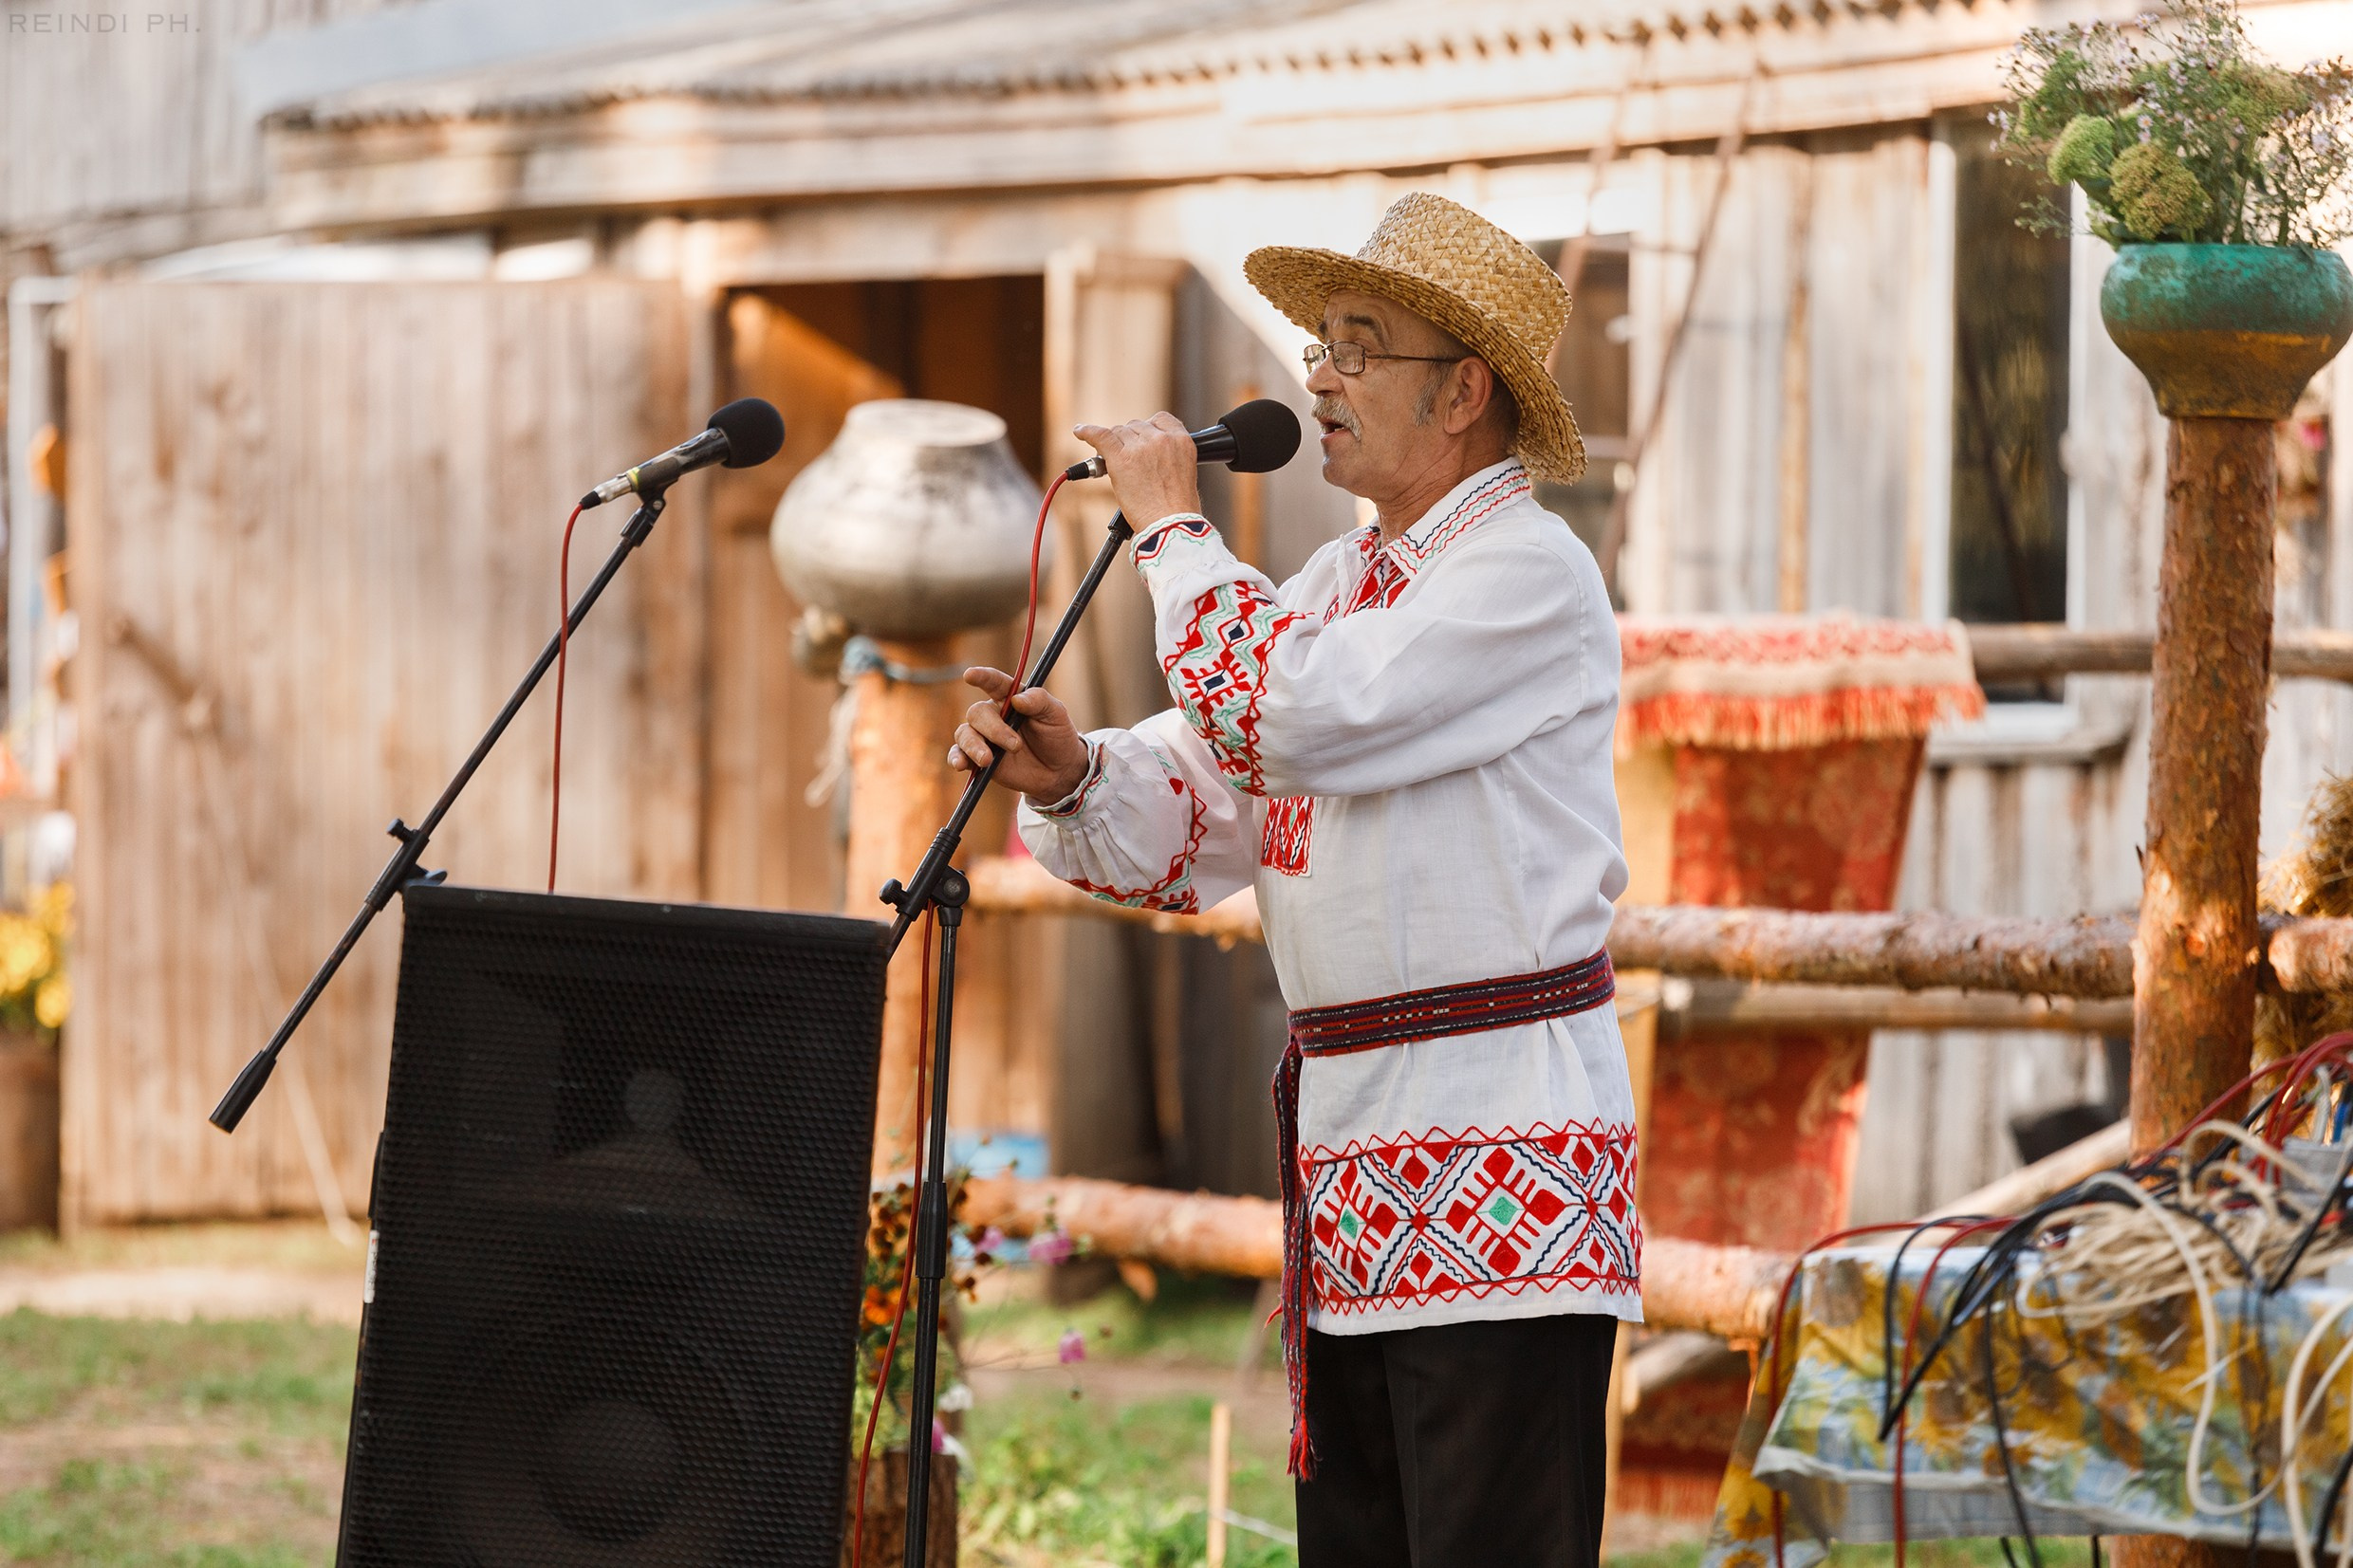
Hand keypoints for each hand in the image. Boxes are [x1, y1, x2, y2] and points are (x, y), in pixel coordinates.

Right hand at [950, 667, 1091, 802]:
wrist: (1058, 769)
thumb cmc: (1057, 735)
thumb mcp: (1056, 714)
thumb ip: (1039, 701)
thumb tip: (1017, 699)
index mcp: (1010, 697)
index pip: (994, 682)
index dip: (982, 677)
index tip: (970, 675)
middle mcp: (994, 715)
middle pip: (978, 713)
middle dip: (994, 730)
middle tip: (1016, 746)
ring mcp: (984, 736)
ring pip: (965, 733)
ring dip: (973, 746)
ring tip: (987, 761)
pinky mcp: (979, 758)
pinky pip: (958, 754)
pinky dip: (956, 758)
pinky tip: (960, 765)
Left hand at [1073, 412, 1203, 527]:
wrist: (1170, 524)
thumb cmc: (1177, 508)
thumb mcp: (1184, 471)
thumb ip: (1168, 455)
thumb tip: (1146, 453)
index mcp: (1181, 440)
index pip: (1160, 419)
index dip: (1148, 429)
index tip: (1142, 439)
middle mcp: (1161, 438)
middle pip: (1136, 426)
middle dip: (1130, 442)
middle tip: (1130, 464)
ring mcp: (1140, 447)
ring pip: (1119, 432)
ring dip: (1115, 446)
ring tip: (1117, 466)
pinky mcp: (1120, 458)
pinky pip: (1100, 436)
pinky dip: (1087, 432)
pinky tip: (1079, 432)